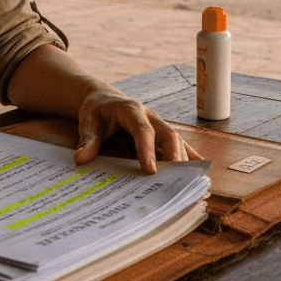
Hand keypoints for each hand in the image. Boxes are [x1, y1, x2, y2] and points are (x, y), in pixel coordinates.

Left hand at [73, 87, 201, 172]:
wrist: (104, 99)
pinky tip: (199, 170)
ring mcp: (158, 124)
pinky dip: (188, 156)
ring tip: (187, 181)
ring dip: (183, 159)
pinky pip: (178, 144)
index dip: (148, 149)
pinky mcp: (161, 133)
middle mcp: (150, 116)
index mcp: (131, 110)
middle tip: (175, 179)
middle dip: (173, 155)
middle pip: (168, 134)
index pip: (143, 130)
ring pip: (177, 140)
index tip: (150, 170)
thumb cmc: (96, 112)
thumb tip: (81, 159)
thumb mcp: (88, 122)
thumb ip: (87, 139)